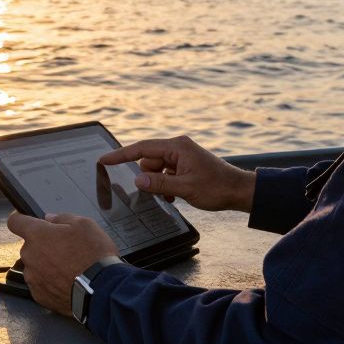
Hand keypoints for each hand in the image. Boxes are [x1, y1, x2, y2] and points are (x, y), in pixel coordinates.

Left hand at [5, 211, 118, 316]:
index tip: (25, 220)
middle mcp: (29, 255)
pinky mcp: (39, 295)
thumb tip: (50, 219)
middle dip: (43, 245)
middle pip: (29, 246)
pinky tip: (67, 281)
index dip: (20, 219)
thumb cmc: (93, 255)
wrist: (101, 290)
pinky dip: (50, 282)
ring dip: (46, 265)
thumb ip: (62, 218)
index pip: (15, 222)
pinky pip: (41, 284)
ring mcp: (33, 277)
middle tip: (64, 249)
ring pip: (35, 266)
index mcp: (37, 234)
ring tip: (69, 268)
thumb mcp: (84, 224)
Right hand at [98, 135, 255, 211]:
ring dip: (158, 183)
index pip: (142, 149)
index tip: (104, 160)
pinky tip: (174, 195)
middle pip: (148, 160)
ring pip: (156, 168)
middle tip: (159, 193)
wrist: (239, 191)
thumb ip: (159, 184)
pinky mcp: (185, 164)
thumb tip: (137, 180)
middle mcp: (178, 147)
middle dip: (148, 177)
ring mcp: (182, 155)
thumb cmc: (217, 187)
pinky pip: (166, 173)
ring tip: (171, 196)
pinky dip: (166, 184)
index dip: (121, 155)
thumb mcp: (185, 188)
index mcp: (177, 147)